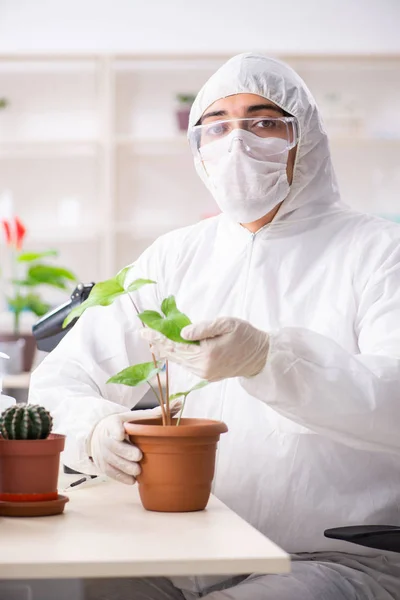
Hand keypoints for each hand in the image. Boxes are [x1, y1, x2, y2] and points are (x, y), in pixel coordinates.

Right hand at [89, 401, 181, 484]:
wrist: (103, 434)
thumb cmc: (126, 425)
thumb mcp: (137, 417)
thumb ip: (157, 412)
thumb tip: (178, 403)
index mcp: (114, 422)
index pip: (113, 425)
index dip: (116, 430)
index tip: (121, 434)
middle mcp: (106, 437)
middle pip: (113, 446)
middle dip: (125, 452)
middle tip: (138, 456)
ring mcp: (103, 452)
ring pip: (112, 461)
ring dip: (125, 467)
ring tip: (138, 470)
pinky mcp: (103, 465)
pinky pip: (111, 473)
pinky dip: (121, 477)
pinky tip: (133, 480)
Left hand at [141, 317, 268, 381]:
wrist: (260, 356)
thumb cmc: (246, 336)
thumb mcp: (227, 324)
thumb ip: (203, 328)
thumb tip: (182, 333)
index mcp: (207, 355)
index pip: (176, 346)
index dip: (158, 338)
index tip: (144, 331)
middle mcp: (203, 368)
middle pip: (175, 355)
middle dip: (159, 344)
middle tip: (144, 334)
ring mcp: (205, 374)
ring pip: (180, 361)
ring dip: (167, 350)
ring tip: (154, 341)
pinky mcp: (207, 375)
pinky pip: (188, 364)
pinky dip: (178, 355)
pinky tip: (172, 348)